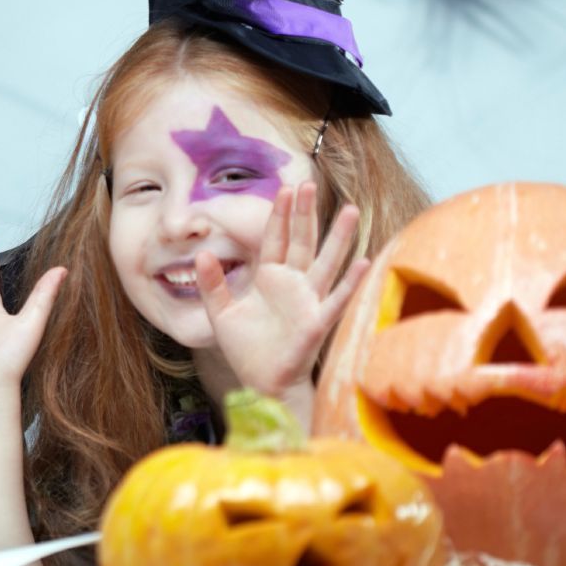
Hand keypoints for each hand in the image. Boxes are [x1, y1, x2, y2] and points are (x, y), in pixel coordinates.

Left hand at [196, 183, 367, 423]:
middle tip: (309, 183)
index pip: (276, 239)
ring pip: (325, 262)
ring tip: (349, 211)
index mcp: (269, 278)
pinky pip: (336, 299)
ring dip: (337, 237)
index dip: (280, 215)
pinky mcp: (316, 322)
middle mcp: (292, 284)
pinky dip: (350, 282)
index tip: (285, 188)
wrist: (260, 382)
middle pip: (302, 241)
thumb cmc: (245, 347)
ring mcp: (307, 301)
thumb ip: (212, 283)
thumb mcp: (220, 312)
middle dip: (305, 213)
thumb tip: (202, 254)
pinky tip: (363, 262)